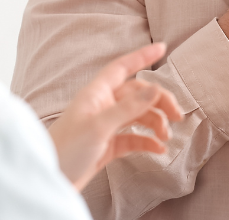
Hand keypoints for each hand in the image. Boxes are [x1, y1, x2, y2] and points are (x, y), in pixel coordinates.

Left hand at [48, 43, 183, 190]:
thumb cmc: (66, 150)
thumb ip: (128, 108)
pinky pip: (132, 139)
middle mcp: (101, 106)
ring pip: (137, 116)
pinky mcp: (106, 146)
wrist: (50, 181)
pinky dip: (147, 142)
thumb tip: (154, 87)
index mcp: (96, 94)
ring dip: (155, 123)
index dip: (141, 56)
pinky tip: (159, 150)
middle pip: (136, 94)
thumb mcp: (99, 127)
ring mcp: (104, 127)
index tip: (162, 48)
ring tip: (167, 137)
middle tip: (178, 116)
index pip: (121, 68)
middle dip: (159, 101)